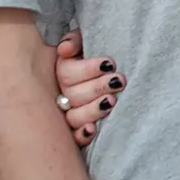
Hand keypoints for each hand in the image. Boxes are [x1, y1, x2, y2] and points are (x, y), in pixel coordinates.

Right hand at [55, 30, 124, 147]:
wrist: (111, 71)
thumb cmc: (95, 55)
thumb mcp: (85, 42)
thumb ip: (75, 41)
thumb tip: (64, 50)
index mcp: (61, 72)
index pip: (67, 74)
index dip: (88, 69)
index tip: (110, 64)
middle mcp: (62, 94)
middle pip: (73, 96)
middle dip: (97, 87)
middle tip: (119, 81)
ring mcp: (69, 114)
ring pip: (73, 117)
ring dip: (92, 110)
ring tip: (111, 101)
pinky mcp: (78, 130)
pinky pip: (74, 138)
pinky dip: (82, 135)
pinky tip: (92, 129)